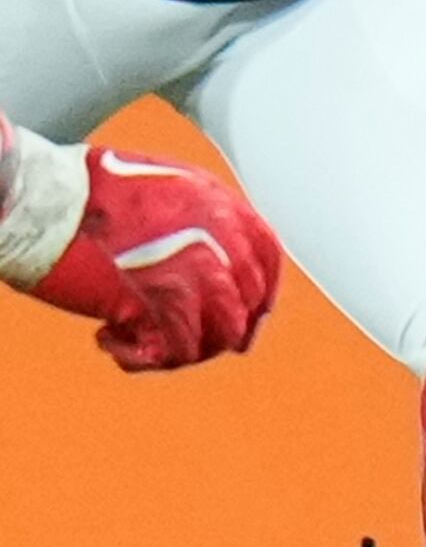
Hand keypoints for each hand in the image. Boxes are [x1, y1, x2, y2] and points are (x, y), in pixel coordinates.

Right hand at [0, 124, 283, 370]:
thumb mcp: (158, 189)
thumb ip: (194, 221)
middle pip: (244, 309)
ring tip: (135, 341)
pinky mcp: (161, 304)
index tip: (247, 321)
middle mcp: (220, 241)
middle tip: (176, 342)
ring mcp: (194, 274)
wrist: (36, 196)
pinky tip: (108, 342)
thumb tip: (213, 259)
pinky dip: (140, 358)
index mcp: (221, 207)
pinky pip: (174, 353)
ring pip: (216, 338)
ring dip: (179, 350)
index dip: (260, 298)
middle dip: (216, 334)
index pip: (268, 263)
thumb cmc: (81, 191)